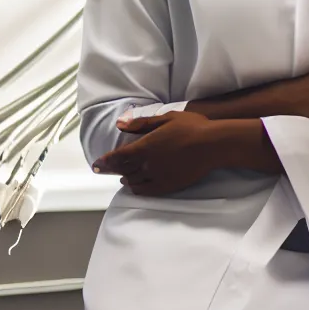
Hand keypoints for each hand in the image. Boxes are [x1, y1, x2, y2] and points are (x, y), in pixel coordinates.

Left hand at [95, 111, 230, 195]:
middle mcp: (148, 164)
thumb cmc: (191, 127)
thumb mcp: (166, 118)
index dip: (105, 162)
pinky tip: (137, 187)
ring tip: (123, 179)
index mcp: (145, 146)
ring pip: (135, 182)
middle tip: (107, 171)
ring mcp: (158, 176)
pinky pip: (147, 191)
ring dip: (126, 180)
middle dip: (114, 171)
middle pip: (124, 170)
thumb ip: (142, 123)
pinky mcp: (168, 186)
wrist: (212, 145)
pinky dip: (138, 189)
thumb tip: (121, 124)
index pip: (118, 157)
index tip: (96, 166)